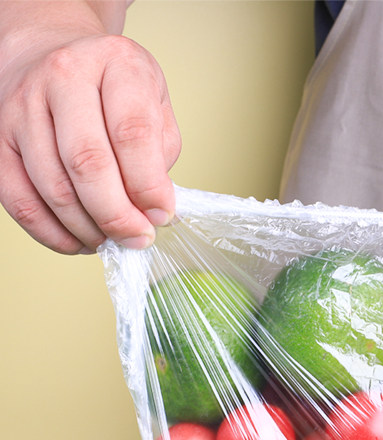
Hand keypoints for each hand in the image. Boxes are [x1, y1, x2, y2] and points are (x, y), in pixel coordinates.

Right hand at [0, 30, 180, 253]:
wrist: (53, 53)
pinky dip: (52, 233)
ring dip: (88, 228)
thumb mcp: (156, 107)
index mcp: (116, 64)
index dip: (150, 186)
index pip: (132, 133)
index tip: (162, 217)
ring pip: (53, 187)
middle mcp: (64, 77)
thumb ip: (160, 157)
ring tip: (113, 241)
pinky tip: (80, 241)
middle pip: (87, 162)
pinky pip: (20, 199)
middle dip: (117, 215)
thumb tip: (155, 212)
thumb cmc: (114, 90)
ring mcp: (23, 106)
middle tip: (137, 238)